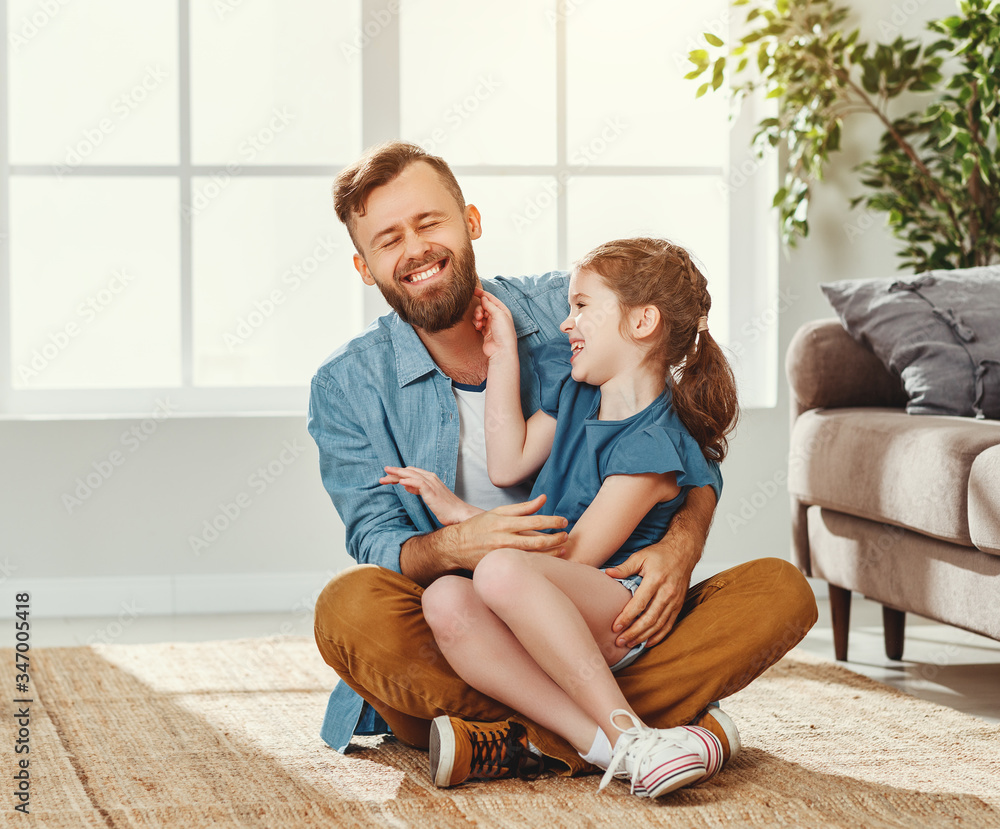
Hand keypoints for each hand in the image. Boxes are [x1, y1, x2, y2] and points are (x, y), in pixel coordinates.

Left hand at [380, 466, 480, 525]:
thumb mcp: (428, 497)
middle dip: (394, 473)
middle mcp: (431, 478)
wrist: (459, 514)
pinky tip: (401, 482)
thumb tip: (405, 485)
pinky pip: (419, 483)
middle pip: (409, 471)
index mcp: (430, 478)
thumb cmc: (445, 507)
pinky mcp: (432, 492)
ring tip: (387, 474)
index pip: (411, 472)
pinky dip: (410, 481)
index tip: (386, 478)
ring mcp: (432, 484)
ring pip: (412, 475)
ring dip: (398, 474)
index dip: (398, 474)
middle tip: (382, 477)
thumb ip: (417, 489)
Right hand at [447, 494, 569, 568]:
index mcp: (504, 523)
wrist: (456, 547)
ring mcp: (503, 555)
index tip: (564, 521)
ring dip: (551, 553)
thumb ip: (522, 508)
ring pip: (533, 555)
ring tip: (563, 549)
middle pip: (537, 540)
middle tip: (567, 536)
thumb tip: (543, 499)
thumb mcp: (498, 512)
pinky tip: (549, 561)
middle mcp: (504, 539)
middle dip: (556, 538)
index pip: (535, 520)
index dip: (552, 521)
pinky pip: (524, 565)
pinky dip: (539, 563)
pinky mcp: (501, 566)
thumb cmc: (478, 527)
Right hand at [474, 288, 517, 361]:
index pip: (491, 299)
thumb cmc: (504, 333)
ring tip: (479, 324)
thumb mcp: (498, 314)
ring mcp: (491, 324)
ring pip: (479, 315)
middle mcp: (497, 316)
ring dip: (477, 318)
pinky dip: (476, 324)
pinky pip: (478, 323)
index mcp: (503, 310)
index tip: (473, 290)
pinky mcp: (485, 331)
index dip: (482, 294)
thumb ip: (490, 305)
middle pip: (483, 307)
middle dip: (479, 310)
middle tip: (479, 316)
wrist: (501, 350)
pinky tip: (478, 328)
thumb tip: (483, 298)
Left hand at [604, 539, 697, 648]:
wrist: (683, 553)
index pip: (639, 603)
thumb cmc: (660, 554)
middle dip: (634, 633)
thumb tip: (607, 574)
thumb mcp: (640, 556)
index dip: (627, 617)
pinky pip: (669, 625)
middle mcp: (667, 593)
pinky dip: (658, 636)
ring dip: (644, 637)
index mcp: (655, 580)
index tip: (615, 627)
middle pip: (650, 618)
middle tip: (620, 641)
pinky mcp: (679, 606)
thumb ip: (624, 567)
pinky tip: (647, 642)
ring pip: (659, 625)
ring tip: (629, 644)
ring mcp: (675, 601)